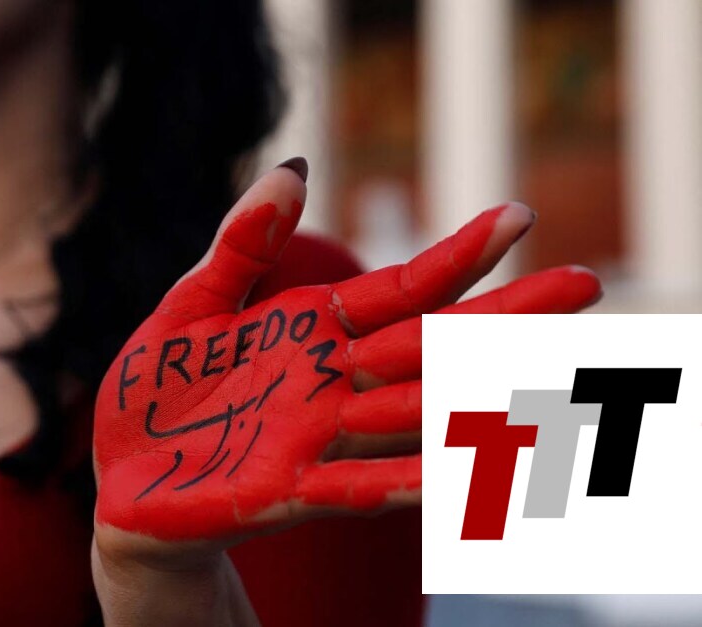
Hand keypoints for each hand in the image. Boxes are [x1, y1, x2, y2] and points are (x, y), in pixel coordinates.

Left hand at [92, 163, 601, 566]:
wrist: (123, 473)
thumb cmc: (160, 388)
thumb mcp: (192, 304)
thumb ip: (242, 244)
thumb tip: (298, 167)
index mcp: (312, 330)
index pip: (401, 290)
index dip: (457, 256)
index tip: (518, 216)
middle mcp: (331, 383)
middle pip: (428, 345)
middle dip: (501, 319)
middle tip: (585, 286)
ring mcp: (316, 438)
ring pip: (408, 413)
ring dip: (472, 398)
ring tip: (547, 380)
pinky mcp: (283, 489)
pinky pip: (353, 485)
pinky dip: (400, 481)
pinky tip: (450, 475)